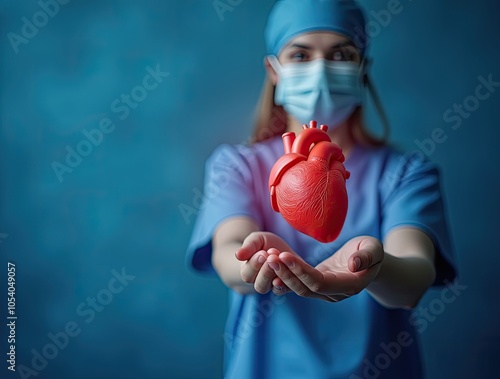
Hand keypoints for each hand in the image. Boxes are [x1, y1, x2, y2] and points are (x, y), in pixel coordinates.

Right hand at [235, 232, 294, 293]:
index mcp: (248, 274)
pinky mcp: (290, 285)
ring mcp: (275, 286)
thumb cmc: (262, 244)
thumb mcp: (255, 240)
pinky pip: (290, 288)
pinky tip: (290, 269)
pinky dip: (290, 280)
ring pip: (275, 289)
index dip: (255, 264)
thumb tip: (237, 255)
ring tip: (281, 259)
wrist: (278, 249)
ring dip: (278, 274)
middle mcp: (261, 283)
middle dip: (266, 271)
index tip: (262, 253)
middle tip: (272, 256)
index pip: (247, 274)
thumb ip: (248, 247)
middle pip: (260, 286)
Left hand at [268, 236, 383, 301]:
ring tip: (268, 257)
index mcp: (349, 285)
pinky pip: (297, 285)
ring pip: (298, 288)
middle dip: (286, 273)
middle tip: (270, 256)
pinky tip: (270, 266)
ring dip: (282, 274)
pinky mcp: (316, 285)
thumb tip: (355, 265)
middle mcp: (334, 294)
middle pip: (305, 288)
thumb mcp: (375, 248)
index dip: (301, 271)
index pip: (319, 282)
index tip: (285, 255)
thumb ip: (367, 256)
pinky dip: (283, 277)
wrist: (369, 261)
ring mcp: (324, 292)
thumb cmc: (372, 251)